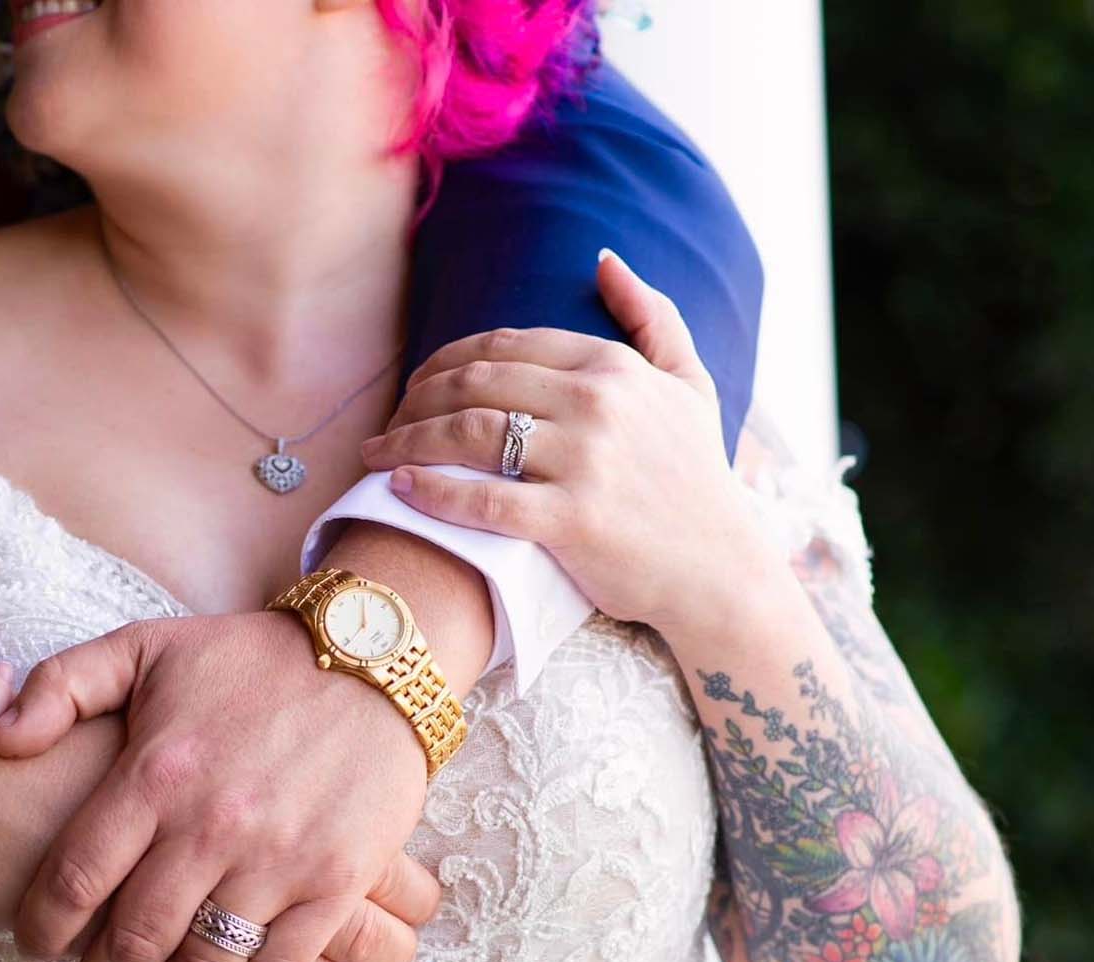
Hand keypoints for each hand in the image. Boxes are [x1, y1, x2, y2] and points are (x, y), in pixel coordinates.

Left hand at [0, 611, 440, 961]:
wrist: (371, 659)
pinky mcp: (335, 884)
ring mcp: (277, 860)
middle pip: (134, 939)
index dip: (43, 928)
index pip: (74, 881)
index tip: (40, 943)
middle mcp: (211, 825)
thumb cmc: (248, 659)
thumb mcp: (144, 647)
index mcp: (155, 773)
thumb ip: (61, 686)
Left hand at [357, 250, 783, 638]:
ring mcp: (584, 463)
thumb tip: (606, 259)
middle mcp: (597, 405)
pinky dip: (430, 490)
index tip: (414, 385)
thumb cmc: (697, 478)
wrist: (719, 570)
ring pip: (467, 433)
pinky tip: (397, 486)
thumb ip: (652, 316)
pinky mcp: (571, 522)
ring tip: (374, 453)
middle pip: (473, 383)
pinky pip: (481, 499)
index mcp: (613, 367)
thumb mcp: (690, 384)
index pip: (502, 346)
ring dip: (405, 440)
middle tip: (385, 420)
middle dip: (414, 399)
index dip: (444, 361)